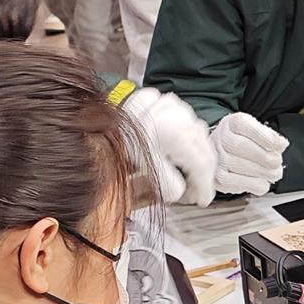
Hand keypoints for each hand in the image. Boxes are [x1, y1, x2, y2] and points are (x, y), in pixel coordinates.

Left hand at [122, 87, 217, 205]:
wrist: (98, 119)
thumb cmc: (119, 143)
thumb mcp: (146, 171)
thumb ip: (170, 187)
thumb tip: (183, 193)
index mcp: (178, 135)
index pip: (202, 166)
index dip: (205, 188)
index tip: (202, 201)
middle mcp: (182, 117)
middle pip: (205, 152)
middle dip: (203, 175)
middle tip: (195, 193)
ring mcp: (177, 106)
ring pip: (199, 137)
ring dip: (197, 158)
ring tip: (188, 175)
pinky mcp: (169, 102)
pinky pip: (189, 125)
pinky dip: (189, 141)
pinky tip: (182, 154)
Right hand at [212, 112, 288, 196]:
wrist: (223, 154)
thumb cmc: (243, 142)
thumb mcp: (257, 131)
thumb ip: (269, 136)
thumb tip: (281, 144)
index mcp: (232, 123)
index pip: (243, 125)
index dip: (264, 136)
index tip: (280, 145)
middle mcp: (221, 139)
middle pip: (241, 146)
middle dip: (265, 157)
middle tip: (277, 162)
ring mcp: (218, 160)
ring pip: (240, 166)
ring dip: (264, 172)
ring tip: (274, 173)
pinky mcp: (220, 179)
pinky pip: (241, 184)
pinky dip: (257, 185)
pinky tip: (262, 181)